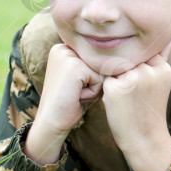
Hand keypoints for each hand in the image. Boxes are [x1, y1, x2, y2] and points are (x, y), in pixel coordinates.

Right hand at [26, 44, 103, 163]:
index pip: (95, 58)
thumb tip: (119, 59)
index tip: (74, 87)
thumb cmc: (69, 102)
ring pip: (101, 71)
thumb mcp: (81, 78)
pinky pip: (99, 80)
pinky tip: (76, 97)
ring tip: (76, 94)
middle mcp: (63, 48)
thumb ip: (93, 65)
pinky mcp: (75, 67)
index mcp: (63, 48)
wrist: (50, 122)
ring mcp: (68, 56)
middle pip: (99, 63)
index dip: (92, 77)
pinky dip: (92, 93)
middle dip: (94, 82)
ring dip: (94, 88)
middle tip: (75, 92)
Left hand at [102, 41, 170, 153]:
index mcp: (162, 68)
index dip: (138, 67)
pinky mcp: (114, 89)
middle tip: (135, 95)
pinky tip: (119, 102)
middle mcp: (148, 71)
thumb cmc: (151, 108)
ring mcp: (131, 79)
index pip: (142, 53)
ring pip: (115, 67)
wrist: (146, 139)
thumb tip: (166, 36)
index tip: (142, 86)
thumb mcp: (161, 80)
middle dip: (127, 72)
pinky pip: (105, 79)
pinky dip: (109, 89)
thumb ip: (161, 56)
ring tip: (128, 98)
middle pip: (128, 59)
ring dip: (117, 79)